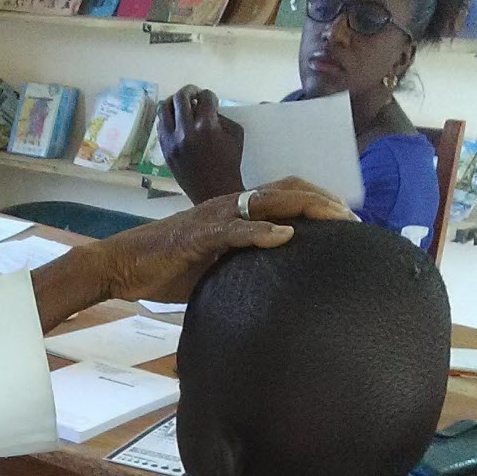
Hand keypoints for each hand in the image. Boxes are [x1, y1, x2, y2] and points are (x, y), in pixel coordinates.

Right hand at [97, 179, 356, 305]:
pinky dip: (262, 231)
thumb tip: (267, 286)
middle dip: (324, 200)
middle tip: (354, 219)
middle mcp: (229, 206)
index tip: (346, 221)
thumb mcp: (211, 269)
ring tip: (334, 218)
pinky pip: (236, 228)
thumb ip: (239, 267)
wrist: (123, 265)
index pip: (285, 195)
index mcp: (235, 212)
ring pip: (269, 200)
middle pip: (287, 189)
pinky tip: (286, 236)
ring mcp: (215, 216)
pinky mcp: (199, 235)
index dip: (317, 201)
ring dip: (305, 207)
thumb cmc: (163, 269)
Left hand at [158, 86, 244, 202]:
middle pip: (181, 97)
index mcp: (206, 127)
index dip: (210, 96)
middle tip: (195, 94)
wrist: (214, 192)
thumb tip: (208, 107)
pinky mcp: (165, 150)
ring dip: (174, 102)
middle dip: (190, 90)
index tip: (211, 101)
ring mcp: (172, 142)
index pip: (205, 97)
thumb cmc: (229, 163)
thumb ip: (221, 117)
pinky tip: (176, 121)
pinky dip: (168, 118)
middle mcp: (186, 132)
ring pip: (164, 108)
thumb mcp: (235, 135)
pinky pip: (160, 125)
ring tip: (183, 106)